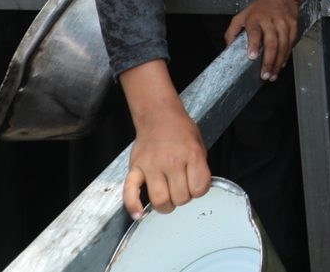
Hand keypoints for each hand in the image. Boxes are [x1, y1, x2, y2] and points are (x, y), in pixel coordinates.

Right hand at [125, 101, 210, 216]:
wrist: (158, 115)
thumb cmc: (181, 131)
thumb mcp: (199, 145)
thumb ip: (199, 168)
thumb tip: (196, 190)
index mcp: (191, 154)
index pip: (199, 187)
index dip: (199, 191)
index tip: (196, 186)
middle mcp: (172, 161)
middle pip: (180, 197)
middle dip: (183, 199)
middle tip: (181, 191)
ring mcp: (151, 166)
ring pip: (159, 199)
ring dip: (165, 206)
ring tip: (167, 200)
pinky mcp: (135, 168)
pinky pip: (130, 192)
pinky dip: (133, 206)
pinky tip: (139, 214)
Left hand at [225, 0, 300, 80]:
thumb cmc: (260, 7)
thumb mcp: (242, 15)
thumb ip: (233, 31)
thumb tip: (228, 48)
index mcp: (255, 18)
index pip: (254, 32)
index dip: (253, 44)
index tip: (252, 56)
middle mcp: (270, 21)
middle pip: (271, 42)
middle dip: (268, 60)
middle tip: (264, 75)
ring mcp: (283, 23)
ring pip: (283, 45)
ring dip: (278, 62)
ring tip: (273, 75)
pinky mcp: (293, 26)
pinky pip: (291, 43)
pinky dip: (287, 55)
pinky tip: (282, 64)